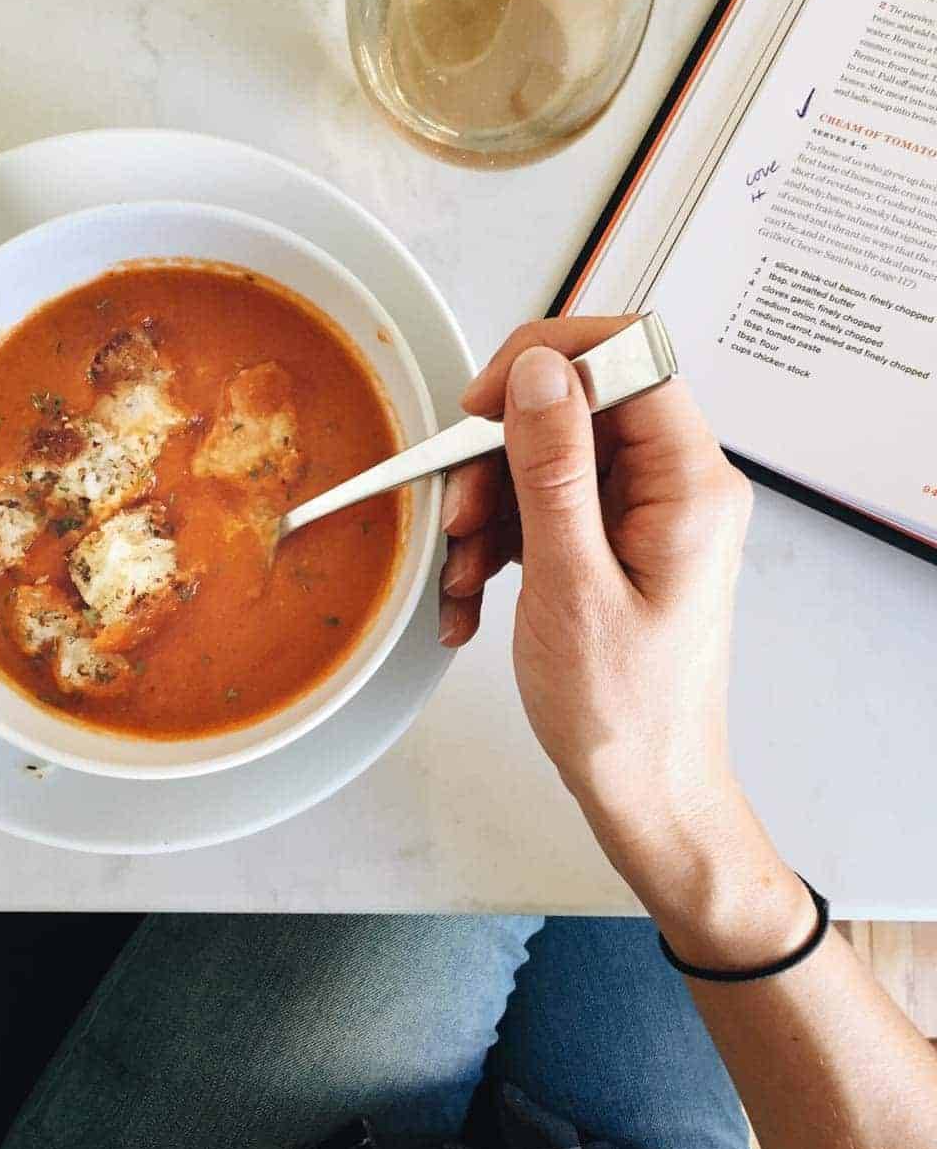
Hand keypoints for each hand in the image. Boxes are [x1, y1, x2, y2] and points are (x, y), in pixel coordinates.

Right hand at [441, 318, 805, 943]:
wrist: (648, 793)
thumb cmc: (624, 714)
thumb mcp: (570, 584)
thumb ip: (552, 468)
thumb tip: (539, 371)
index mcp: (690, 484)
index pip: (629, 356)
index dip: (546, 363)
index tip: (481, 408)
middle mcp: (677, 486)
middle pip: (577, 408)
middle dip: (499, 456)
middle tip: (458, 515)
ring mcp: (647, 515)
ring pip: (549, 460)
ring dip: (489, 511)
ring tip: (463, 578)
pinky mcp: (618, 544)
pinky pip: (547, 509)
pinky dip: (501, 544)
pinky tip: (473, 599)